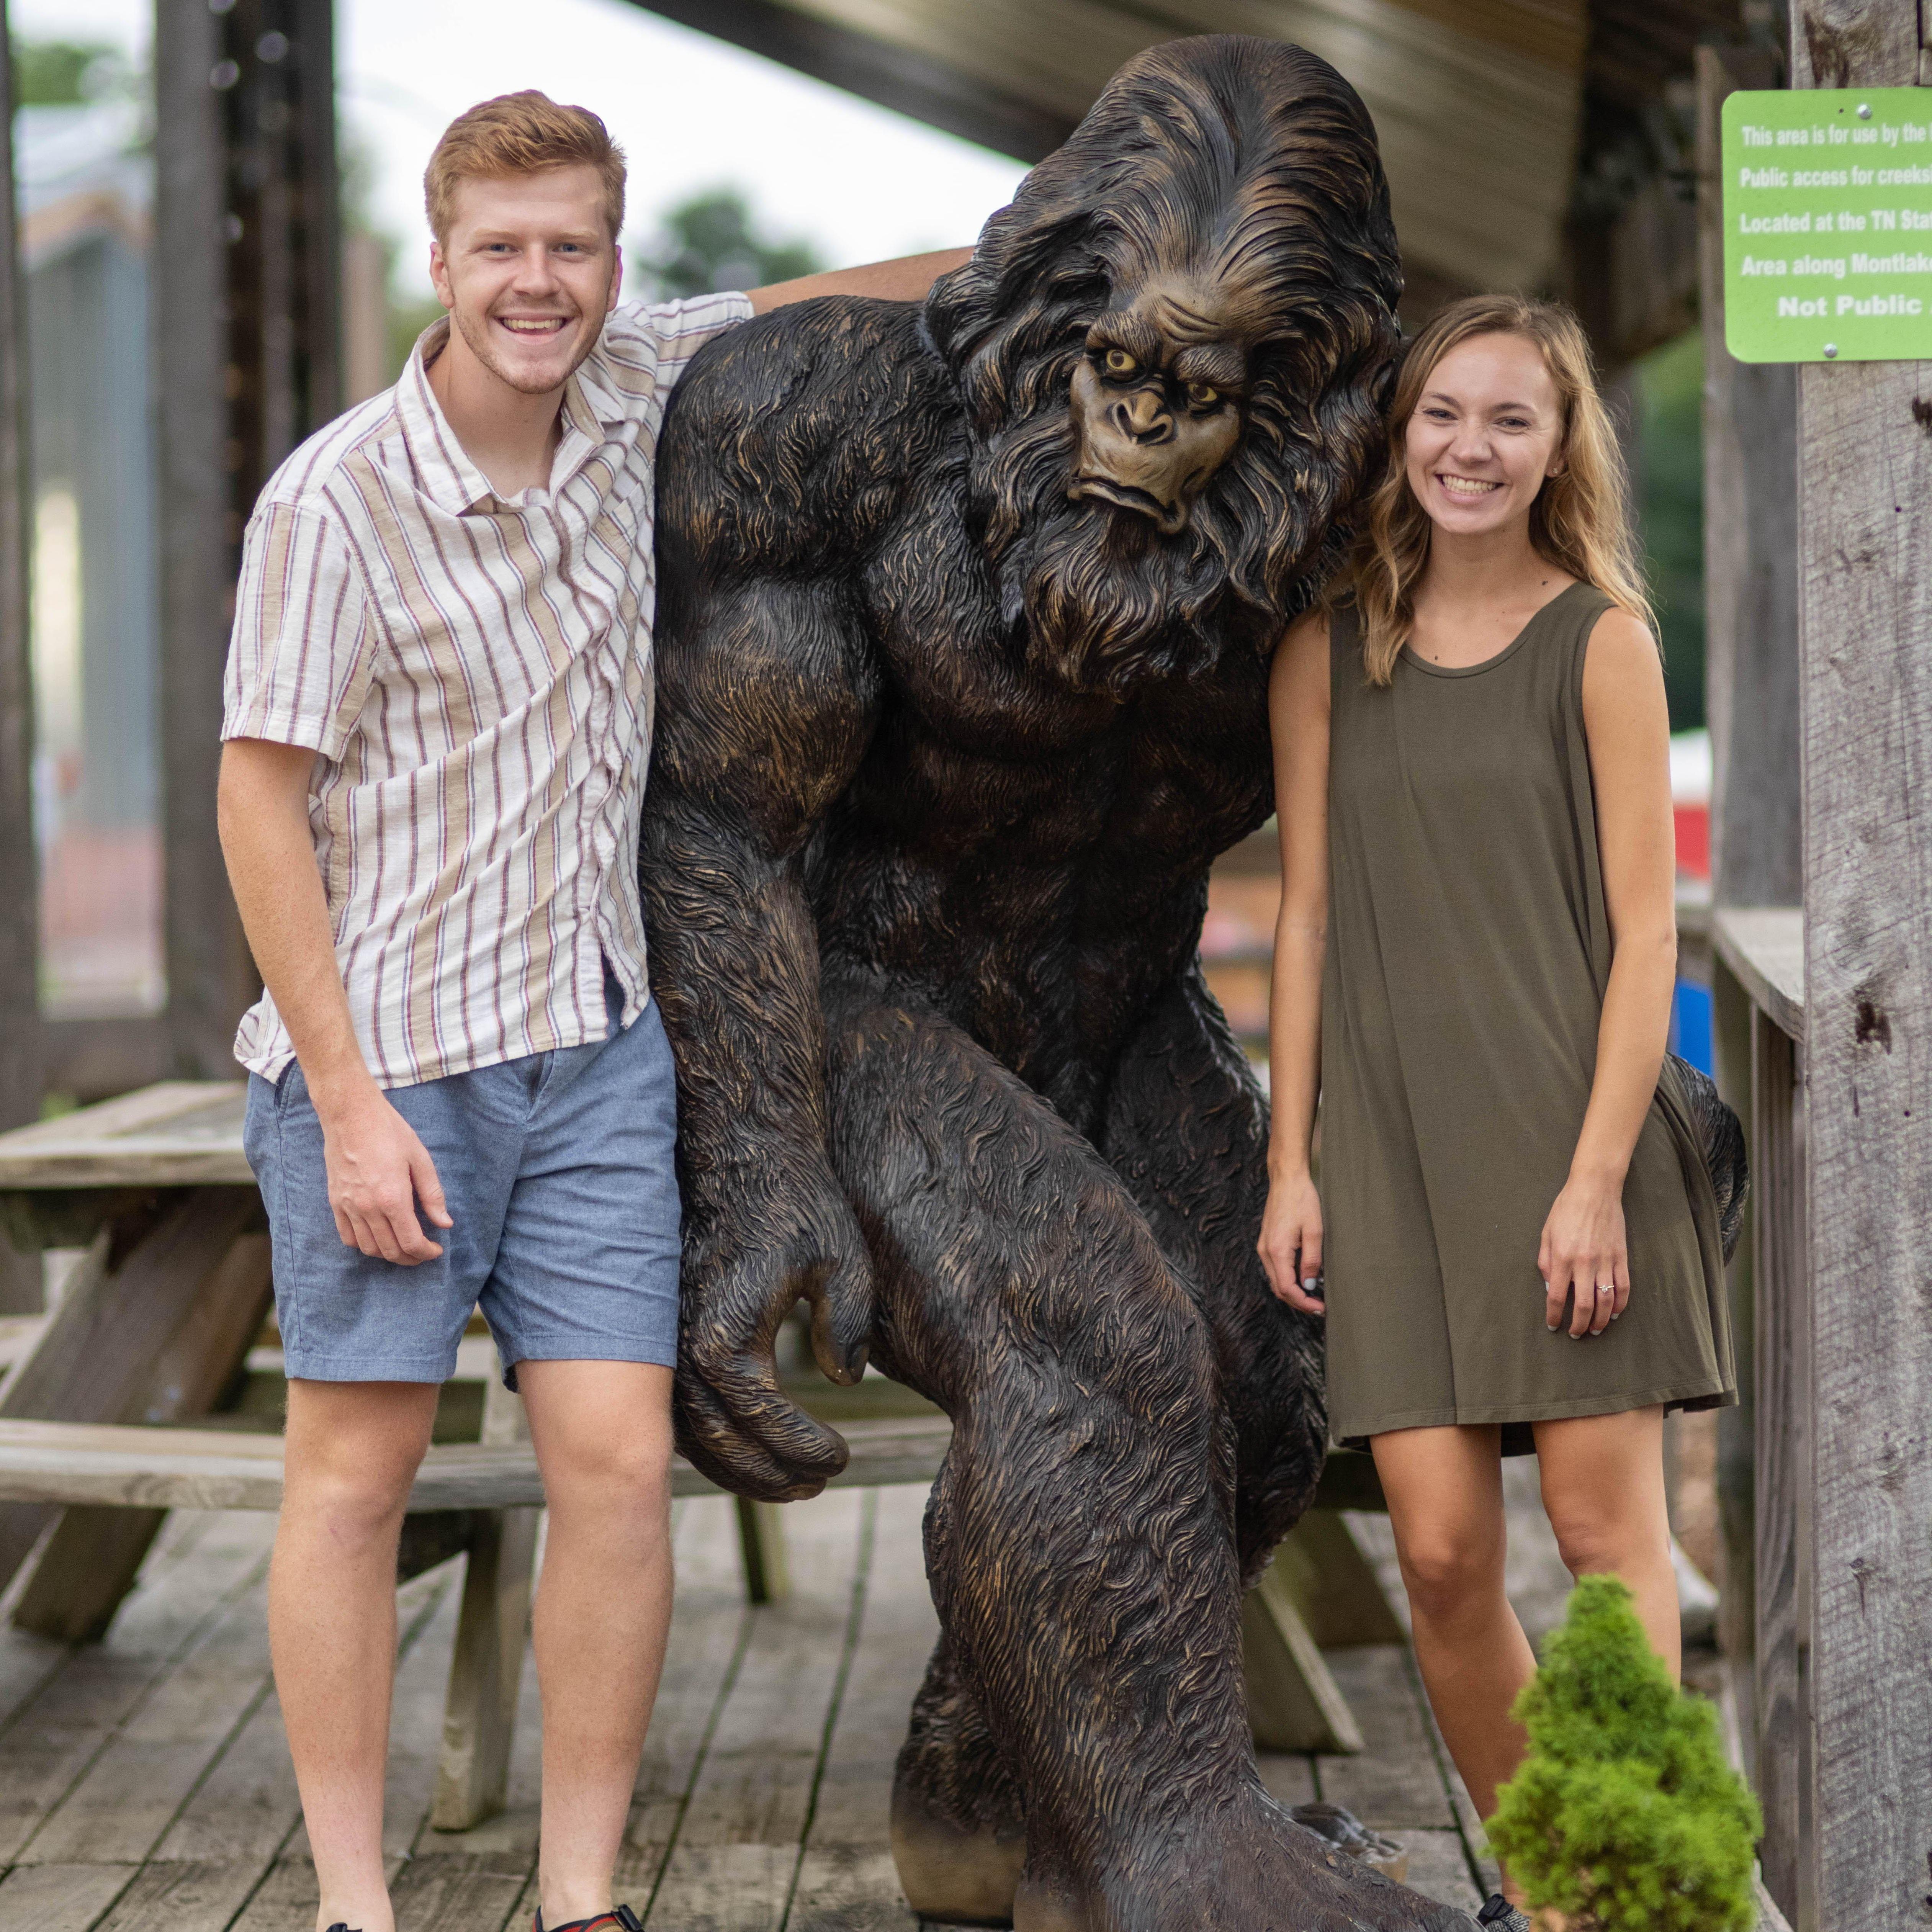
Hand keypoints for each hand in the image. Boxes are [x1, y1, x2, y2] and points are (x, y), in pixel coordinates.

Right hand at [311, 1076, 452, 1263]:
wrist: (351, 1114)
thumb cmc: (390, 1132)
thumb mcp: (420, 1159)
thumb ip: (433, 1194)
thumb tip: (445, 1223)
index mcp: (393, 1198)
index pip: (411, 1242)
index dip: (426, 1253)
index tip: (436, 1249)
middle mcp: (368, 1207)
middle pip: (390, 1250)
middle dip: (410, 1258)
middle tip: (423, 1252)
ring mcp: (348, 1206)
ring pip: (368, 1248)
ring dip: (388, 1254)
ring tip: (403, 1246)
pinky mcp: (334, 1201)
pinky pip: (347, 1236)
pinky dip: (363, 1244)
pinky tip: (377, 1237)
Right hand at [676, 1172, 876, 1500]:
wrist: (735, 1154)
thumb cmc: (792, 1200)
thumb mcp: (840, 1258)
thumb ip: (847, 1325)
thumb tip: (844, 1381)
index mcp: (726, 1339)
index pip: (767, 1424)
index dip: (806, 1451)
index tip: (842, 1458)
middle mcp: (684, 1351)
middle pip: (723, 1444)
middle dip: (772, 1475)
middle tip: (819, 1484)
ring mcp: (666, 1344)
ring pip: (693, 1435)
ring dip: (739, 1468)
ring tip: (790, 1481)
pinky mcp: (664, 1332)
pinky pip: (678, 1408)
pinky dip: (711, 1440)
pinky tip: (748, 1446)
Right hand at [1258, 1167, 1325, 1316]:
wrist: (1286, 1179)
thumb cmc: (1302, 1200)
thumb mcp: (1314, 1231)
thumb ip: (1311, 1260)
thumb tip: (1310, 1285)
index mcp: (1277, 1250)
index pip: (1287, 1288)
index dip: (1303, 1302)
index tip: (1320, 1308)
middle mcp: (1265, 1252)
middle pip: (1279, 1289)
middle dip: (1298, 1302)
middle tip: (1319, 1307)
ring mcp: (1263, 1247)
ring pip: (1276, 1280)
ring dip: (1293, 1292)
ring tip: (1313, 1297)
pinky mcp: (1266, 1243)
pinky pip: (1274, 1269)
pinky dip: (1288, 1279)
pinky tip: (1303, 1279)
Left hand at [1538, 1172, 1628, 1336]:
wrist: (1594, 1190)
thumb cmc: (1566, 1209)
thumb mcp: (1546, 1234)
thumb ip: (1546, 1262)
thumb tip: (1551, 1287)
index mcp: (1562, 1257)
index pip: (1557, 1296)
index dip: (1555, 1316)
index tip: (1553, 1326)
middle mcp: (1584, 1262)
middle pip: (1584, 1305)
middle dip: (1579, 1325)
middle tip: (1576, 1333)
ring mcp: (1606, 1261)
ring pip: (1607, 1301)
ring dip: (1602, 1320)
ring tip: (1596, 1330)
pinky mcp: (1621, 1257)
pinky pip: (1624, 1287)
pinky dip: (1621, 1304)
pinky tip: (1616, 1313)